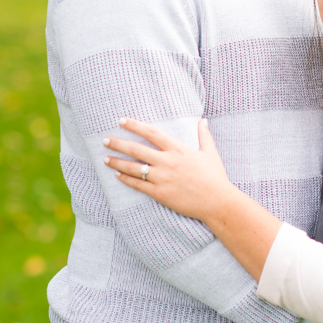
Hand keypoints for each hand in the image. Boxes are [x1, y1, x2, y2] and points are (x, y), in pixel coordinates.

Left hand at [103, 118, 229, 219]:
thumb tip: (203, 120)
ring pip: (134, 168)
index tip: (121, 120)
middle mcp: (167, 162)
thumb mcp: (210, 153)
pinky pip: (138, 185)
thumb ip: (204, 135)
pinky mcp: (160, 193)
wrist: (216, 202)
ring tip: (105, 159)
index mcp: (178, 149)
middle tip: (105, 140)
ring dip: (117, 162)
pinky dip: (126, 180)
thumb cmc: (215, 177)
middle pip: (137, 149)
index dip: (135, 125)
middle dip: (119, 143)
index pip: (151, 133)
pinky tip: (117, 176)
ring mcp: (162, 178)